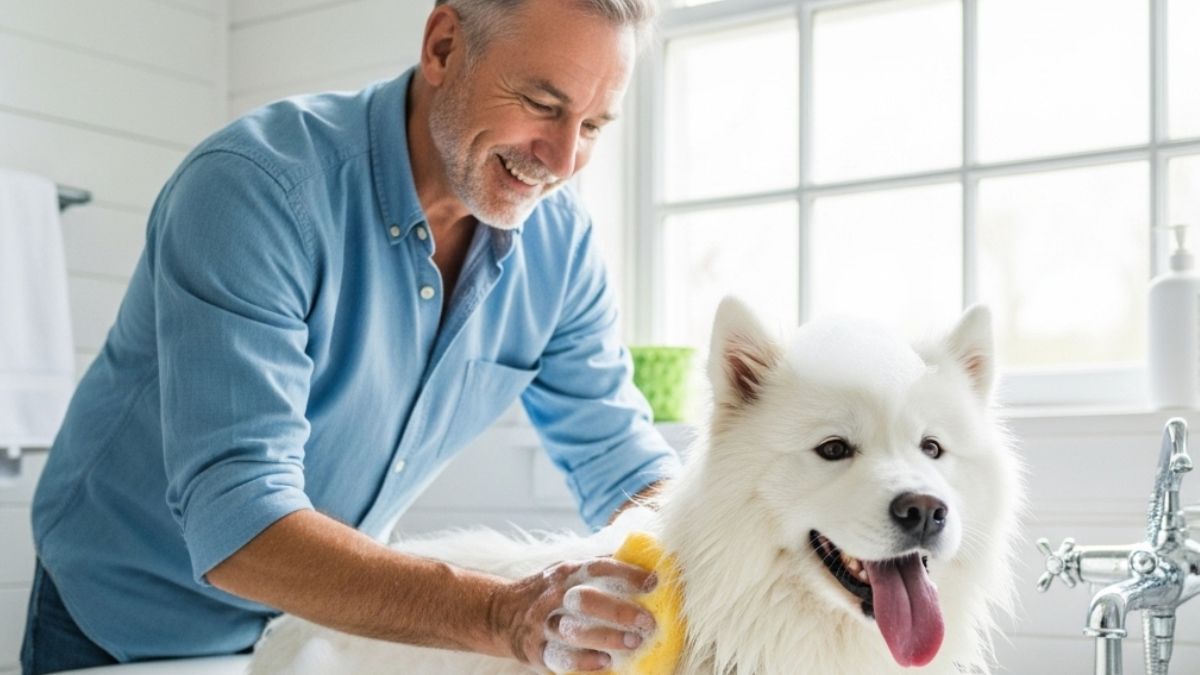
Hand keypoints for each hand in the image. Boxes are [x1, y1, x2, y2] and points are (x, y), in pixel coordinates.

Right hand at [489, 557, 658, 672]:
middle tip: (647, 621)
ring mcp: (544, 623)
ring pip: (572, 631)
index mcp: (567, 573)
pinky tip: (605, 663)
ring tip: (633, 643)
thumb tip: (644, 558)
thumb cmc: (550, 591)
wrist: (501, 613)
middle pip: (585, 600)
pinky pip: (559, 658)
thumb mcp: (568, 571)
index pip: (598, 567)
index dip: (627, 573)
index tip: (655, 582)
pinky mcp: (537, 649)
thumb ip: (599, 567)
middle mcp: (554, 596)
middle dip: (618, 611)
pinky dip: (583, 662)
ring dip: (605, 637)